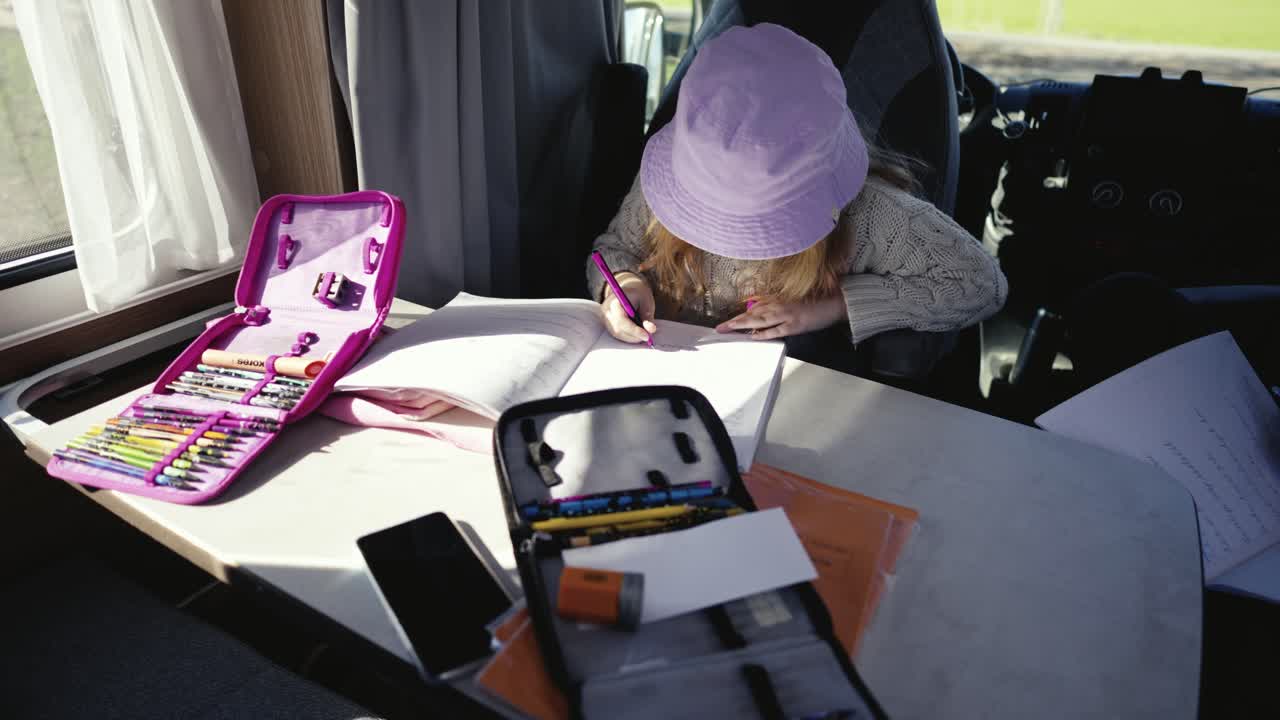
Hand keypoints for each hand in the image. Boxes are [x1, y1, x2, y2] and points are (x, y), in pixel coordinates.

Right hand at [602, 272, 657, 343]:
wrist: (627, 290)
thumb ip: (648, 315)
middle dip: (635, 335)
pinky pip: (618, 335)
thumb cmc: (638, 294)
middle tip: (648, 336)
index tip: (647, 336)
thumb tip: (651, 330)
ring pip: (619, 334)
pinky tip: (637, 331)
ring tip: (643, 332)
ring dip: (633, 337)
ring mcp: (605, 319)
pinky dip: (629, 336)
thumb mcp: (646, 301)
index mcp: (614, 302)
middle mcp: (606, 312)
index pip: (621, 320)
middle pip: (619, 329)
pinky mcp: (607, 325)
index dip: (634, 330)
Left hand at [714, 295, 846, 339]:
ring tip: (729, 330)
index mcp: (779, 300)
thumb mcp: (792, 302)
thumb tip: (757, 315)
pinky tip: (754, 335)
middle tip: (720, 328)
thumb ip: (775, 306)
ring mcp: (787, 315)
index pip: (754, 308)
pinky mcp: (795, 324)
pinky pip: (777, 329)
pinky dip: (765, 333)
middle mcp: (780, 305)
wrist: (835, 302)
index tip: (726, 322)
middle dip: (735, 321)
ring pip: (760, 320)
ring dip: (743, 325)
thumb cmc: (814, 302)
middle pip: (752, 314)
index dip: (739, 315)